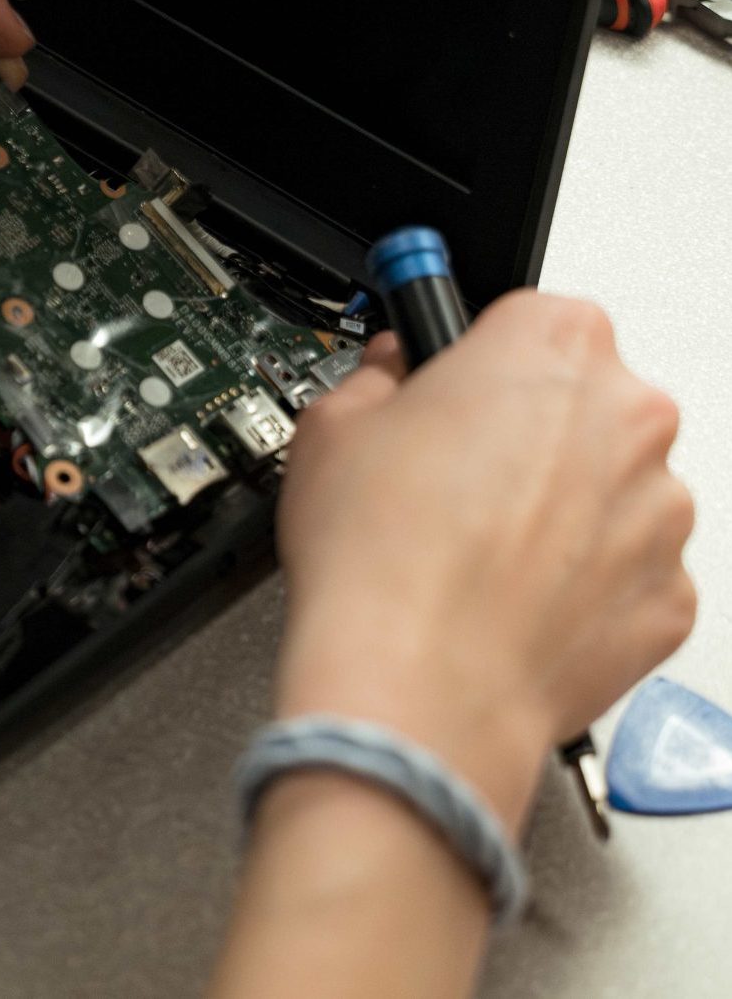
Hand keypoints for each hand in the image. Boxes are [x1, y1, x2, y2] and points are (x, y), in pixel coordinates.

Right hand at [274, 292, 694, 831]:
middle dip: (522, 427)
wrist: (415, 684)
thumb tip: (391, 376)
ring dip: (554, 504)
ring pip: (607, 486)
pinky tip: (503, 595)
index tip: (448, 381)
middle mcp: (629, 419)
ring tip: (467, 546)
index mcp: (553, 346)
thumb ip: (378, 374)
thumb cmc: (381, 555)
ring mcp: (660, 515)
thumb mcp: (332, 422)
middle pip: (579, 398)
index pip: (529, 315)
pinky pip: (623, 570)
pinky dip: (576, 580)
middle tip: (446, 472)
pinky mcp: (669, 600)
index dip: (475, 354)